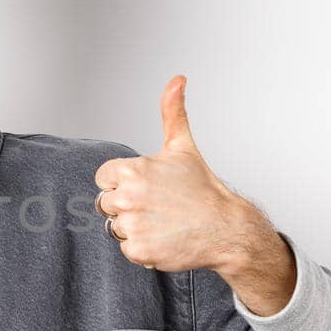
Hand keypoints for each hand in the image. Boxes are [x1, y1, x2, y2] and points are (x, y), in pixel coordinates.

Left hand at [92, 75, 255, 274]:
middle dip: (128, 205)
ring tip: (163, 221)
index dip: (123, 183)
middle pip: (106, 204)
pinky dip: (143, 247)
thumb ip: (172, 112)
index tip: (148, 187)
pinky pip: (127, 248)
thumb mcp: (183, 147)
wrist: (226, 227)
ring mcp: (133, 225)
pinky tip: (165, 238)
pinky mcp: (138, 250)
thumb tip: (177, 80)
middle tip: (158, 205)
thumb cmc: (202, 188)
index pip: (103, 179)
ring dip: (135, 227)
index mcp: (132, 170)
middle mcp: (128, 197)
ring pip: (115, 227)